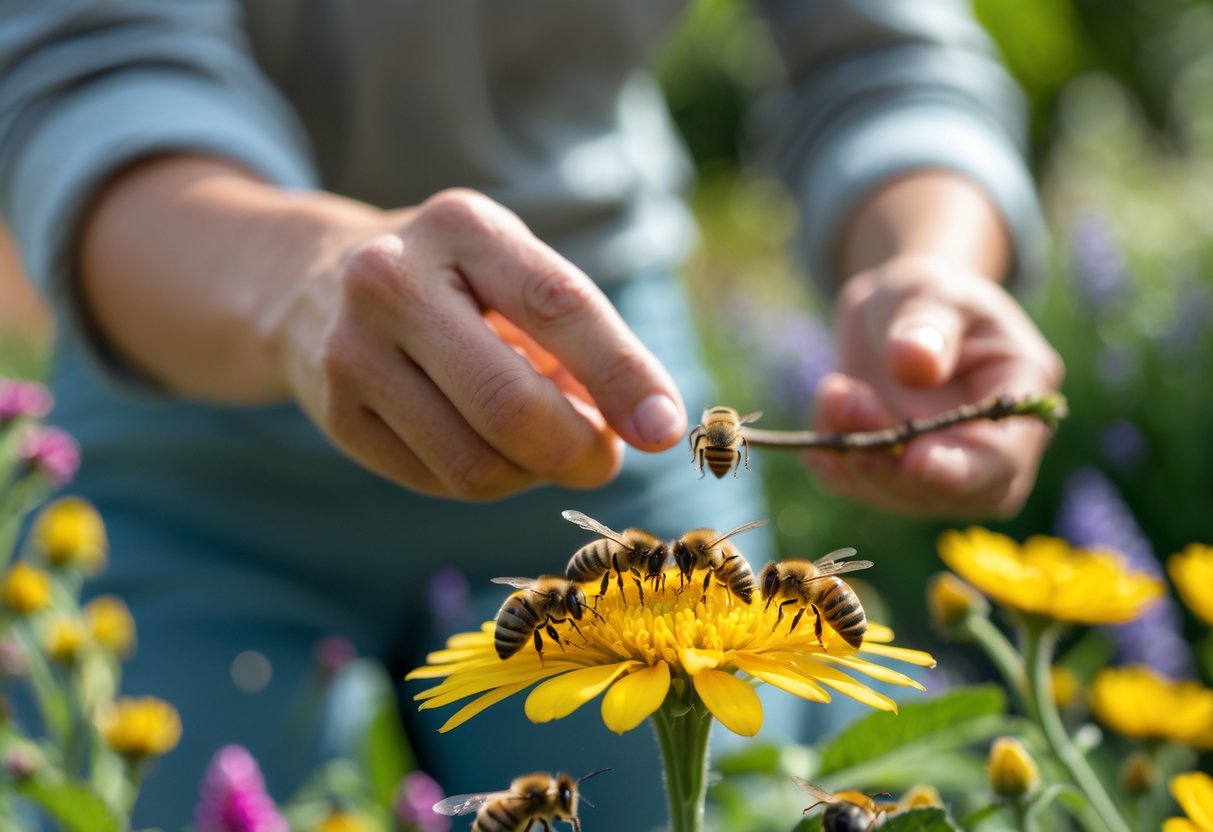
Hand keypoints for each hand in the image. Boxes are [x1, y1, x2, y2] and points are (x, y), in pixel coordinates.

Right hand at [272, 189, 685, 499]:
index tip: (664, 428)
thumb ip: (582, 340)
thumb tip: (646, 423)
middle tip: (605, 459)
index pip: (558, 305)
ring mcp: (350, 351)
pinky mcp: (335, 416)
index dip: (621, 374)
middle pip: (509, 405)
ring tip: (539, 444)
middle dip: (579, 451)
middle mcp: (392, 280)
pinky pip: (439, 482)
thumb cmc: (455, 285)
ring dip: (532, 473)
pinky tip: (483, 445)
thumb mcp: (514, 273)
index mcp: (462, 227)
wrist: (314, 285)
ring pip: (474, 463)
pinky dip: (486, 480)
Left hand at [805, 256, 1063, 517]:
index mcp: (1021, 387)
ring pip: (907, 495)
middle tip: (847, 403)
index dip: (962, 469)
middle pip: (958, 492)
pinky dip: (836, 470)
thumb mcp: (925, 291)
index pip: (1004, 455)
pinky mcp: (898, 475)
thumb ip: (925, 324)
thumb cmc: (925, 295)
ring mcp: (946, 466)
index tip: (914, 460)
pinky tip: (816, 441)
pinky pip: (865, 488)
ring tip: (833, 394)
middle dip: (896, 464)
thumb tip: (914, 364)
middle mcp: (993, 443)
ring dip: (860, 460)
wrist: (893, 314)